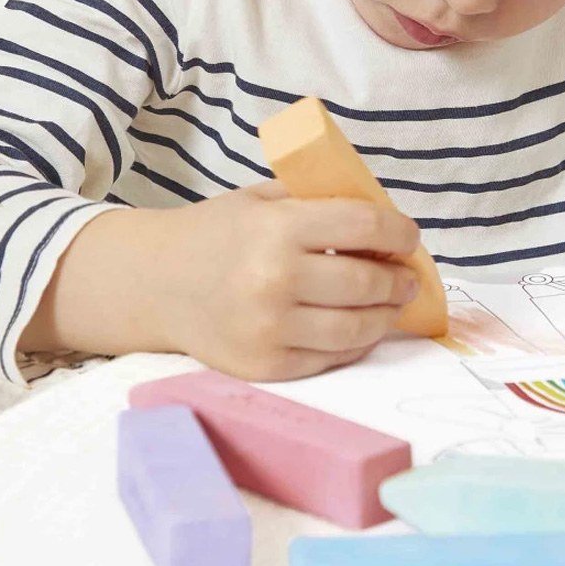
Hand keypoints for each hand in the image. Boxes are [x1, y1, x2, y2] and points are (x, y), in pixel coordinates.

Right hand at [153, 178, 421, 382]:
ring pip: (357, 328)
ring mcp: (269, 328)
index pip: (363, 226)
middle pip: (366, 282)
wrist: (155, 283)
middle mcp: (274, 280)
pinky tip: (363, 327)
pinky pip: (331, 358)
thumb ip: (321, 203)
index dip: (398, 231)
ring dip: (387, 314)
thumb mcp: (265, 199)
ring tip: (394, 302)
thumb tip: (385, 219)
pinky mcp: (265, 365)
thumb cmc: (218, 234)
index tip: (409, 237)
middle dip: (399, 279)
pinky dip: (357, 343)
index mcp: (277, 228)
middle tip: (408, 276)